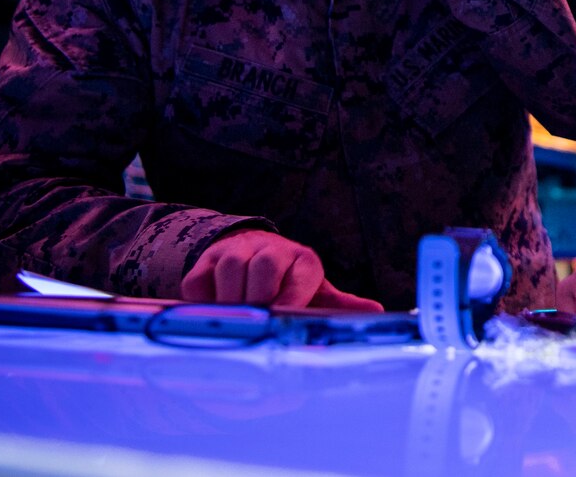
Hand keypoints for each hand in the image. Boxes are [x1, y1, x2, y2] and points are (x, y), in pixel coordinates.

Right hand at [180, 230, 383, 311]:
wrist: (251, 255)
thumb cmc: (288, 284)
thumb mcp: (315, 293)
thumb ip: (339, 305)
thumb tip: (376, 311)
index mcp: (304, 260)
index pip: (302, 273)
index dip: (293, 296)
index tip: (285, 317)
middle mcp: (271, 250)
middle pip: (265, 265)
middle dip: (260, 296)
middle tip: (256, 323)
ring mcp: (237, 252)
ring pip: (232, 269)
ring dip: (232, 300)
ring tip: (235, 324)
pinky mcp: (207, 260)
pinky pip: (199, 281)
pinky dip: (203, 302)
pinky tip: (213, 315)